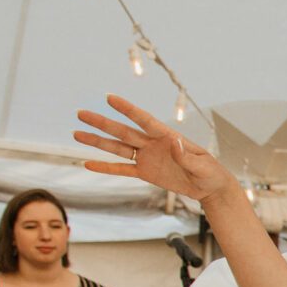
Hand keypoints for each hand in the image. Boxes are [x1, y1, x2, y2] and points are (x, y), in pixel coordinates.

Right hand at [74, 94, 235, 201]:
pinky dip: (106, 167)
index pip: (144, 120)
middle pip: (123, 131)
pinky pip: (122, 169)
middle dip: (102, 123)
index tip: (109, 98)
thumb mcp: (202, 165)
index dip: (127, 109)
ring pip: (118, 148)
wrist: (210, 188)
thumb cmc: (210, 173)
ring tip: (76, 134)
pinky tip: (88, 163)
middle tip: (81, 113)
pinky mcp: (145, 172)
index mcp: (167, 137)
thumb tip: (173, 142)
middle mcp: (152, 144)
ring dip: (97, 142)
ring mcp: (147, 157)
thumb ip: (186, 155)